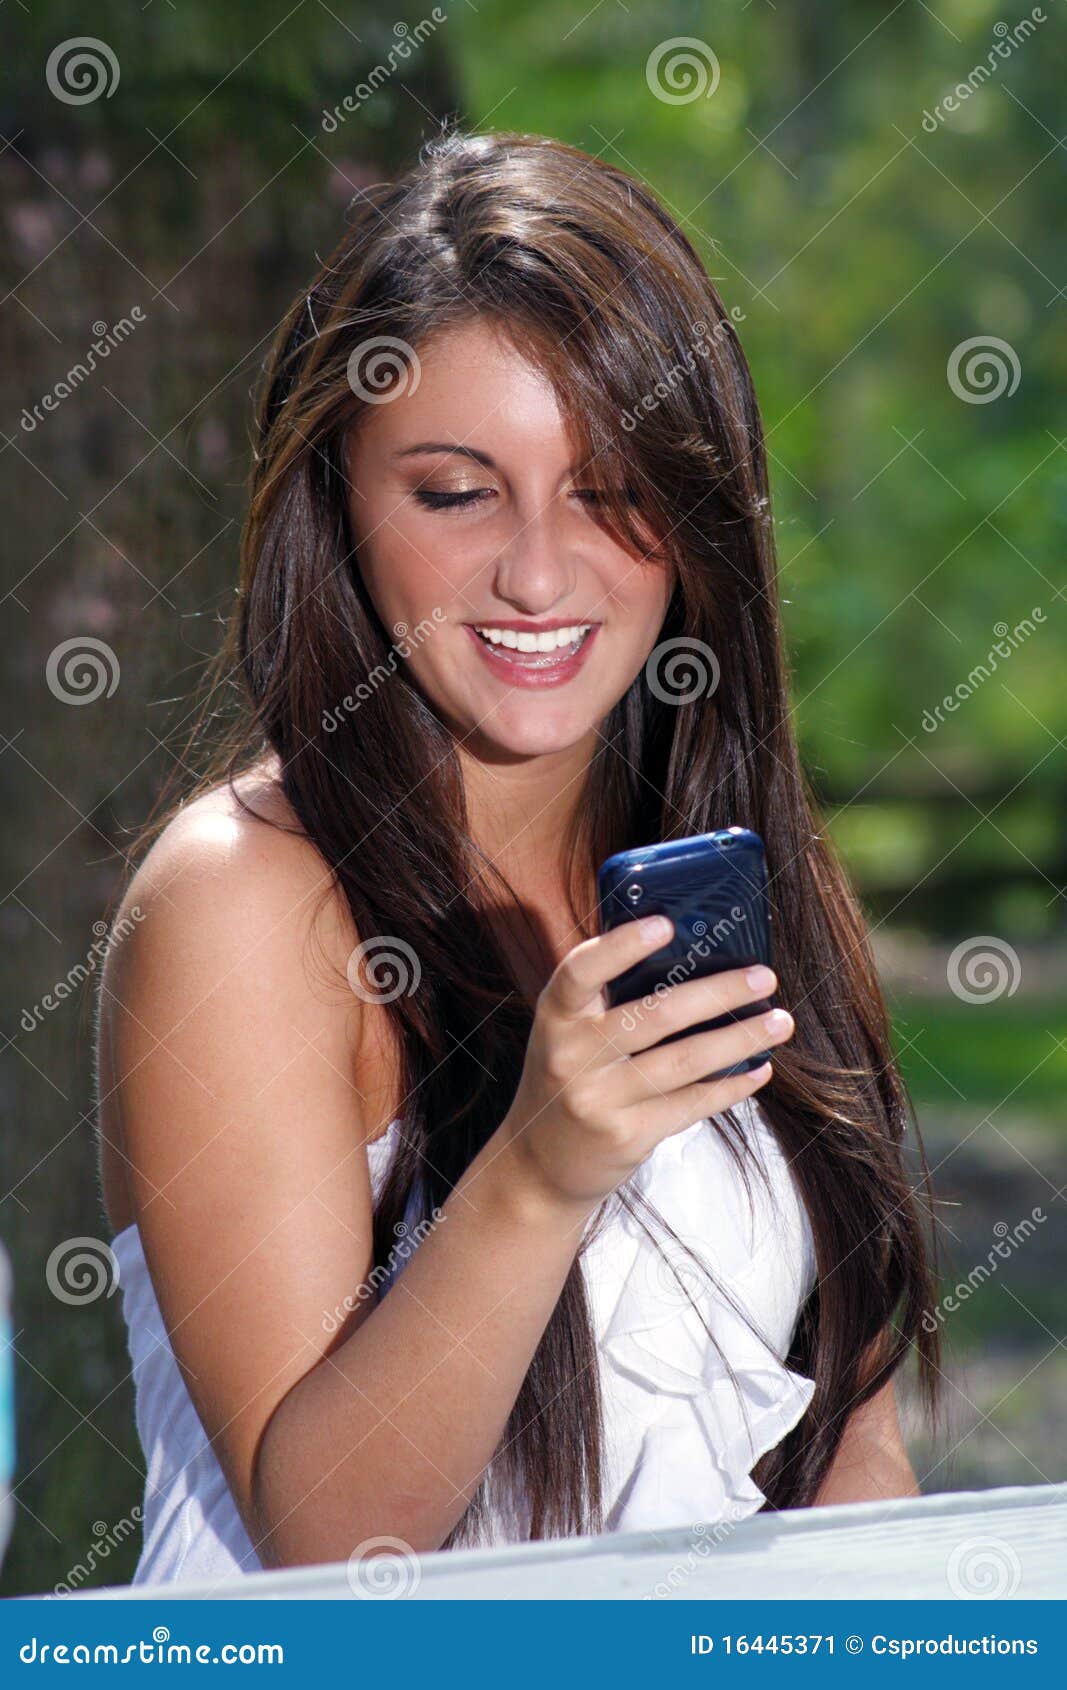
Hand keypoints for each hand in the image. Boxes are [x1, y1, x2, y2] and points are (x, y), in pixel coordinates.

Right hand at [498, 915, 793, 1210]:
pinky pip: (691, 1104)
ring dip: (741, 1038)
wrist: (538, 1165)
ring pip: (684, 1061)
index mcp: (555, 1017)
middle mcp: (571, 1056)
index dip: (621, 946)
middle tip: (764, 977)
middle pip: (656, 1015)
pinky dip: (731, 1085)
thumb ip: (606, 1000)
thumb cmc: (566, 1078)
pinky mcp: (627, 1136)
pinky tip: (759, 1068)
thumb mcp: (566, 1034)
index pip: (581, 971)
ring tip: (779, 1021)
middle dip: (719, 992)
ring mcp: (598, 1100)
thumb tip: (689, 957)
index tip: (666, 925)